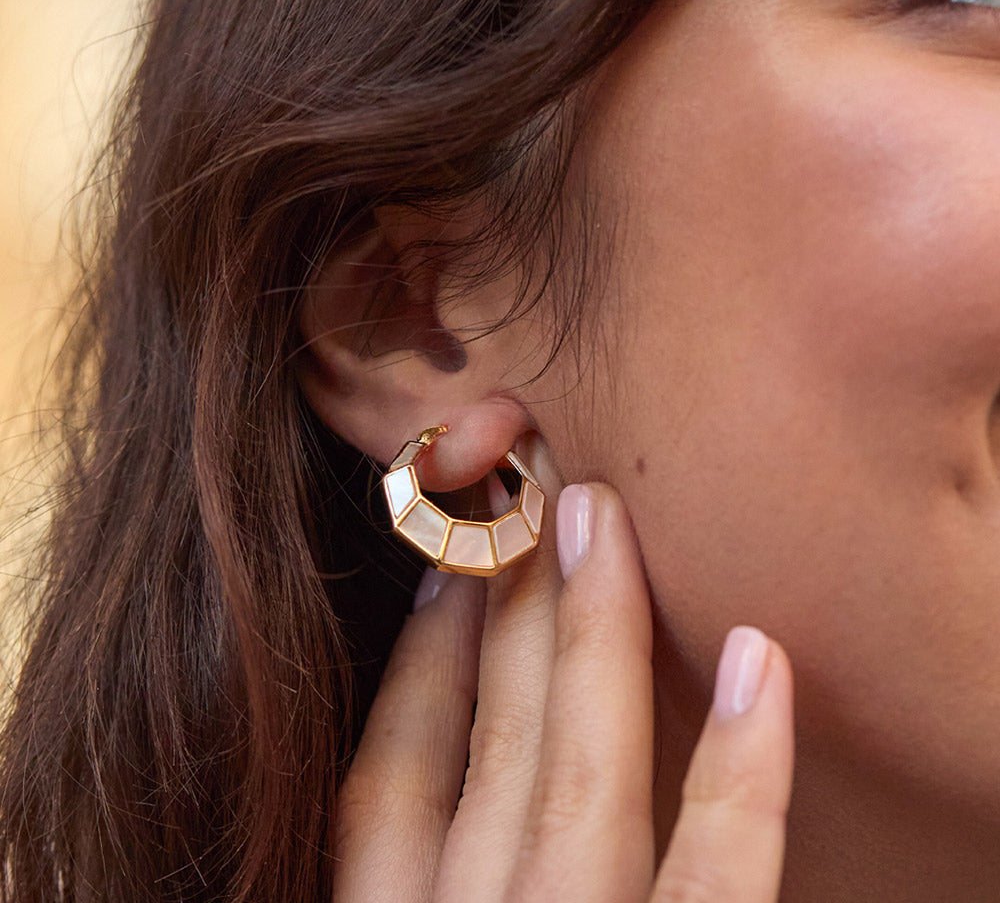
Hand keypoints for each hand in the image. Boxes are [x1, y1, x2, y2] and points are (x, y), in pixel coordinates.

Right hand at [334, 482, 794, 901]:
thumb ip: (423, 874)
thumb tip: (446, 734)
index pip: (394, 776)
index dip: (422, 655)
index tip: (447, 563)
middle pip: (493, 737)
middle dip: (506, 594)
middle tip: (526, 480)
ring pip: (580, 777)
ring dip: (593, 633)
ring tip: (601, 516)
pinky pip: (713, 885)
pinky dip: (738, 777)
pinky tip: (757, 659)